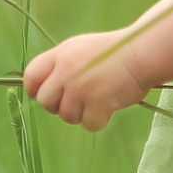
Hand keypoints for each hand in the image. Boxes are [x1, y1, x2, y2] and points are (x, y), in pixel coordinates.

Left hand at [22, 30, 149, 131]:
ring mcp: (81, 89)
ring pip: (67, 116)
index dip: (34, 89)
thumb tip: (45, 88)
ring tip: (97, 100)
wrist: (141, 53)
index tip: (43, 94)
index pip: (31, 76)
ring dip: (81, 113)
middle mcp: (66, 72)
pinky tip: (108, 107)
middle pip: (45, 101)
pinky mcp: (98, 103)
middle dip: (58, 105)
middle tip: (77, 100)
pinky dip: (98, 120)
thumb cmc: (114, 51)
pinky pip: (88, 124)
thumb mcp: (80, 48)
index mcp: (60, 55)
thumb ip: (61, 65)